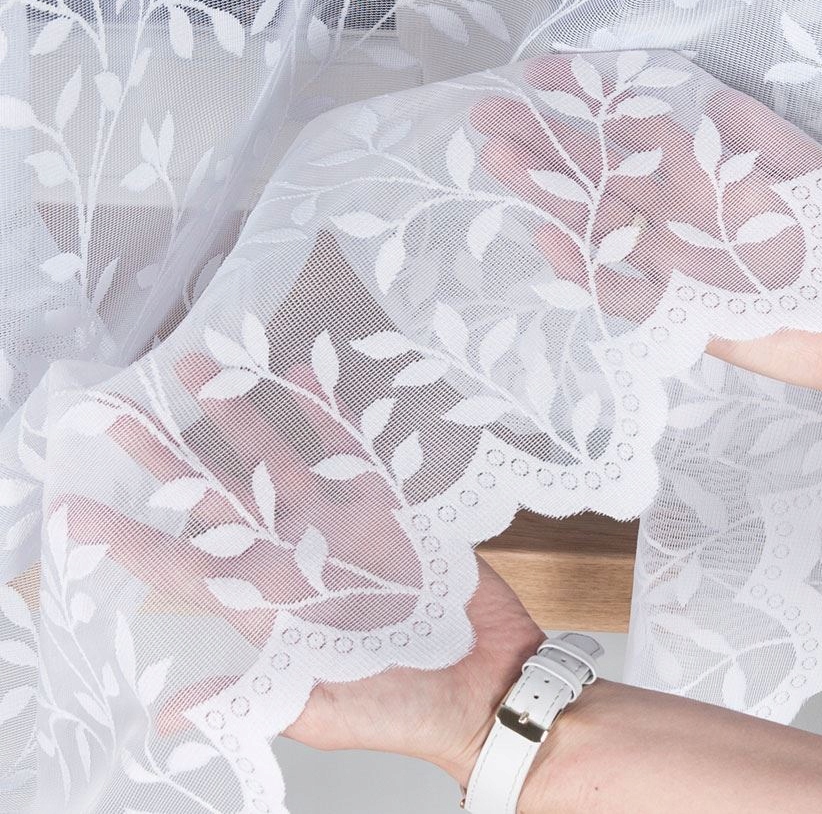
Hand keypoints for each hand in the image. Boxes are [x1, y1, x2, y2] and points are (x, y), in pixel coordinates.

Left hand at [63, 346, 543, 784]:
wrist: (484, 683)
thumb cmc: (402, 706)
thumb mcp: (320, 709)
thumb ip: (252, 694)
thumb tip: (166, 713)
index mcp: (268, 606)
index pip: (182, 567)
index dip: (128, 540)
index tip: (74, 509)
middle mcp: (294, 557)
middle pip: (216, 496)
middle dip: (170, 454)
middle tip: (125, 409)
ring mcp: (338, 527)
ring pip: (276, 459)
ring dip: (241, 415)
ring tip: (206, 370)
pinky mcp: (384, 508)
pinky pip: (350, 449)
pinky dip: (328, 414)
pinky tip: (303, 377)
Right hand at [471, 56, 821, 421]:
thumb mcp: (804, 166)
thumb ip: (752, 137)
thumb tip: (707, 101)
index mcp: (705, 176)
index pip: (633, 130)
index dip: (589, 103)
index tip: (543, 76)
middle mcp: (678, 216)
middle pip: (600, 175)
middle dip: (544, 144)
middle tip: (489, 119)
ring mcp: (672, 263)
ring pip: (598, 226)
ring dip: (549, 196)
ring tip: (499, 161)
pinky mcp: (679, 312)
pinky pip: (621, 292)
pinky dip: (586, 271)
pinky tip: (550, 242)